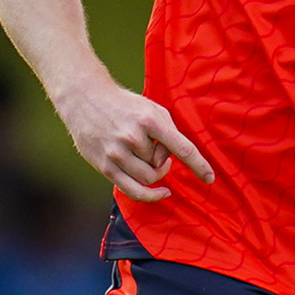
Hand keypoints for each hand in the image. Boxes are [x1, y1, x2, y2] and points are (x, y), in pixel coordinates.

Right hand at [55, 77, 212, 202]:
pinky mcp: (105, 166)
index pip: (182, 148)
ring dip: (154, 172)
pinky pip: (134, 191)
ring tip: (146, 156)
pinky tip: (161, 192)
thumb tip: (179, 160)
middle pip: (161, 166)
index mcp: (149, 120)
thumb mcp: (152, 109)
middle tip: (154, 147)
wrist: (85, 99)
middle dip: (163, 161)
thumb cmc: (125, 106)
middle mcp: (132, 137)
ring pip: (149, 178)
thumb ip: (169, 132)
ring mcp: (116, 153)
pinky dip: (151, 195)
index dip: (199, 165)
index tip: (210, 178)